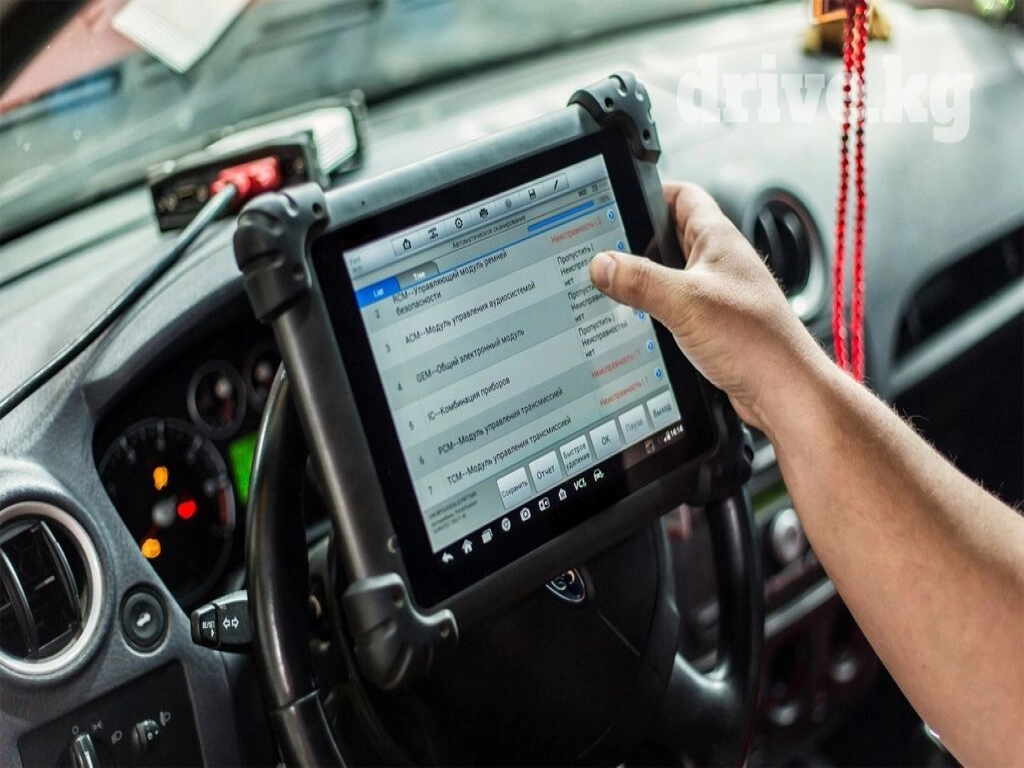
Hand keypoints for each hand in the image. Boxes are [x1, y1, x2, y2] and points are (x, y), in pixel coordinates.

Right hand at [589, 182, 828, 433]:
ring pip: (672, 276)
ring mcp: (717, 295)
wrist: (784, 391)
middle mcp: (720, 264)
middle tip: (606, 249)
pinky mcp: (714, 326)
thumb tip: (603, 263)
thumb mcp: (686, 302)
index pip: (683, 197)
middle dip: (639, 241)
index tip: (621, 196)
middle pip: (671, 237)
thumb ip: (641, 280)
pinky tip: (639, 325)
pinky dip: (656, 312)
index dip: (652, 191)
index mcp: (719, 241)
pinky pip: (678, 308)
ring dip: (646, 281)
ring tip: (615, 288)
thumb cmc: (756, 341)